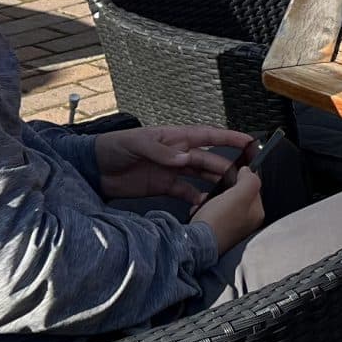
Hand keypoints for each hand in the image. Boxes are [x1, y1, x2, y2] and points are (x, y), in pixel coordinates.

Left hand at [93, 124, 250, 202]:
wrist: (93, 169)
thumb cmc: (111, 147)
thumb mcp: (135, 144)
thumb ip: (160, 151)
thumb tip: (185, 158)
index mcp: (173, 138)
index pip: (207, 135)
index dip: (229, 137)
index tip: (249, 141)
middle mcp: (177, 153)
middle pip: (208, 160)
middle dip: (227, 166)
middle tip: (244, 178)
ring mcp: (171, 170)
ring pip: (201, 176)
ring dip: (216, 183)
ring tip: (230, 193)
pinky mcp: (164, 186)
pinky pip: (187, 192)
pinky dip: (197, 198)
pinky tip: (205, 205)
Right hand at [190, 165, 265, 250]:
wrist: (196, 244)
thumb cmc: (217, 224)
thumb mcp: (239, 196)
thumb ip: (249, 180)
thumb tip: (249, 171)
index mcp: (257, 213)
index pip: (254, 186)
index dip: (242, 177)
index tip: (230, 173)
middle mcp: (247, 222)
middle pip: (237, 194)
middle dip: (223, 189)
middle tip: (215, 191)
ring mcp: (232, 227)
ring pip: (221, 202)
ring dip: (211, 199)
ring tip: (206, 202)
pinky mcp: (216, 230)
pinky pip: (210, 212)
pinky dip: (204, 209)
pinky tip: (200, 211)